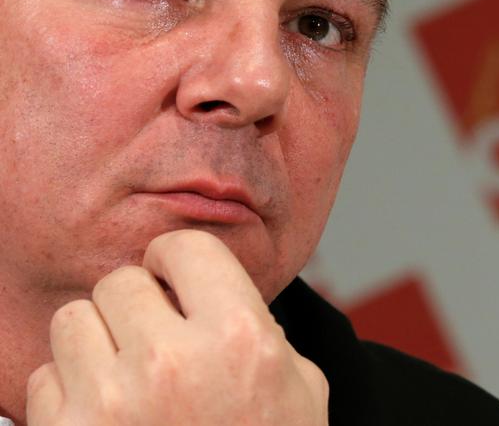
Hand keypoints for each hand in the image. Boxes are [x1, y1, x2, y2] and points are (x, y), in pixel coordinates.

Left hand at [25, 230, 328, 424]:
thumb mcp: (298, 389)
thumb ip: (262, 330)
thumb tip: (217, 290)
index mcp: (238, 338)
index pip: (184, 247)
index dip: (178, 260)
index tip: (175, 278)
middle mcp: (171, 362)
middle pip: (120, 282)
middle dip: (138, 304)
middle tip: (155, 337)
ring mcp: (110, 404)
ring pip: (72, 321)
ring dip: (96, 342)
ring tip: (125, 375)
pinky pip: (43, 380)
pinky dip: (68, 393)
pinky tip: (105, 416)